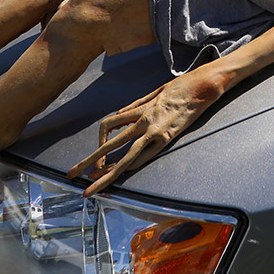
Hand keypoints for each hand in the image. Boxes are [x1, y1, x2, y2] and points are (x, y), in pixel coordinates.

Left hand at [69, 64, 229, 195]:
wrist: (201, 86)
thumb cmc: (179, 88)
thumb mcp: (153, 93)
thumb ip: (136, 106)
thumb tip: (120, 117)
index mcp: (138, 109)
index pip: (108, 126)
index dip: (98, 142)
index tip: (95, 157)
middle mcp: (142, 121)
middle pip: (108, 144)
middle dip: (88, 161)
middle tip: (71, 175)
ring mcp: (155, 131)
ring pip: (123, 156)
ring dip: (105, 173)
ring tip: (90, 187)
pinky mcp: (167, 138)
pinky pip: (144, 157)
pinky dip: (129, 168)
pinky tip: (119, 177)